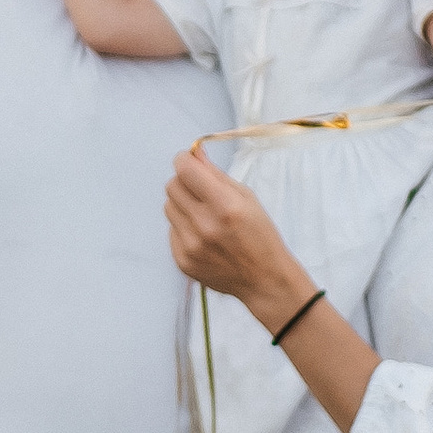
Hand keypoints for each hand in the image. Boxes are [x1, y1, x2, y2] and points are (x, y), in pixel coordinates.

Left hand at [165, 144, 305, 322]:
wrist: (263, 279)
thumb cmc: (260, 235)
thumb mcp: (246, 198)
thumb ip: (216, 174)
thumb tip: (194, 153)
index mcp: (225, 206)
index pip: (185, 170)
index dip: (185, 160)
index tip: (190, 162)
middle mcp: (205, 226)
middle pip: (172, 186)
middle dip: (184, 181)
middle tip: (201, 190)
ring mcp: (191, 246)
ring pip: (168, 207)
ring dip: (183, 204)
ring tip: (204, 215)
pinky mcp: (182, 260)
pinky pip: (171, 230)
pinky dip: (184, 227)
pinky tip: (203, 235)